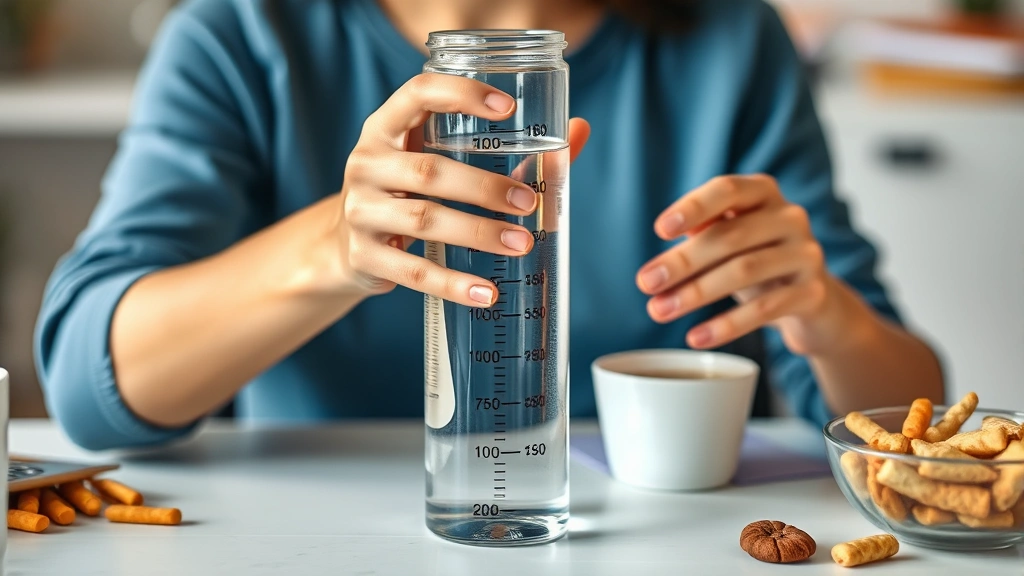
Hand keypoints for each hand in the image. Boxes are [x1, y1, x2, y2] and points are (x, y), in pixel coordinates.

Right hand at [336, 73, 590, 306]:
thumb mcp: (440, 161)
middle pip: (429, 170)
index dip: (461, 95)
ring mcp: (360, 211)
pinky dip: (453, 284)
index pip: (418, 94)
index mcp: (387, 128)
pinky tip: (486, 294)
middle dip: (484, 186)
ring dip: (477, 233)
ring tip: (521, 244)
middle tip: (530, 202)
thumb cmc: (410, 192)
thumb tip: (580, 129)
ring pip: (424, 219)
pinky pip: (413, 272)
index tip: (508, 108)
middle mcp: (367, 163)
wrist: (344, 246)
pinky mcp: (364, 256)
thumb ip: (509, 150)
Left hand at [636, 174, 840, 354]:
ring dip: (695, 293)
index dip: (693, 207)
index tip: (661, 231)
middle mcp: (790, 217)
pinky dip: (726, 325)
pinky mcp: (813, 292)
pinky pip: (765, 308)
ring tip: (659, 311)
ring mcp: (806, 253)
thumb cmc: (757, 259)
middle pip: (729, 235)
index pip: (726, 190)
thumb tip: (664, 256)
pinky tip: (697, 337)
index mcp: (763, 193)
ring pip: (744, 270)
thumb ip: (699, 235)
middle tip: (646, 283)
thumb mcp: (729, 242)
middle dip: (682, 262)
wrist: (812, 299)